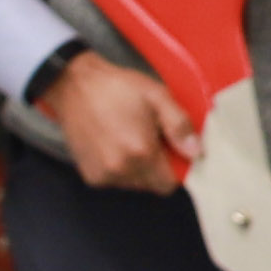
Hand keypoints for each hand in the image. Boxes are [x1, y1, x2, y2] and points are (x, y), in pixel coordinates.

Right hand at [44, 49, 196, 191]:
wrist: (74, 85)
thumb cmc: (117, 88)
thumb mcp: (157, 96)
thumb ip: (180, 126)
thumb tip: (196, 152)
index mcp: (141, 153)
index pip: (169, 184)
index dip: (176, 168)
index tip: (172, 149)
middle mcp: (121, 170)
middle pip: (152, 185)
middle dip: (158, 167)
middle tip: (150, 138)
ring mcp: (103, 175)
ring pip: (134, 184)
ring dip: (139, 168)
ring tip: (130, 138)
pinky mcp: (90, 175)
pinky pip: (115, 180)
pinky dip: (120, 168)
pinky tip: (114, 144)